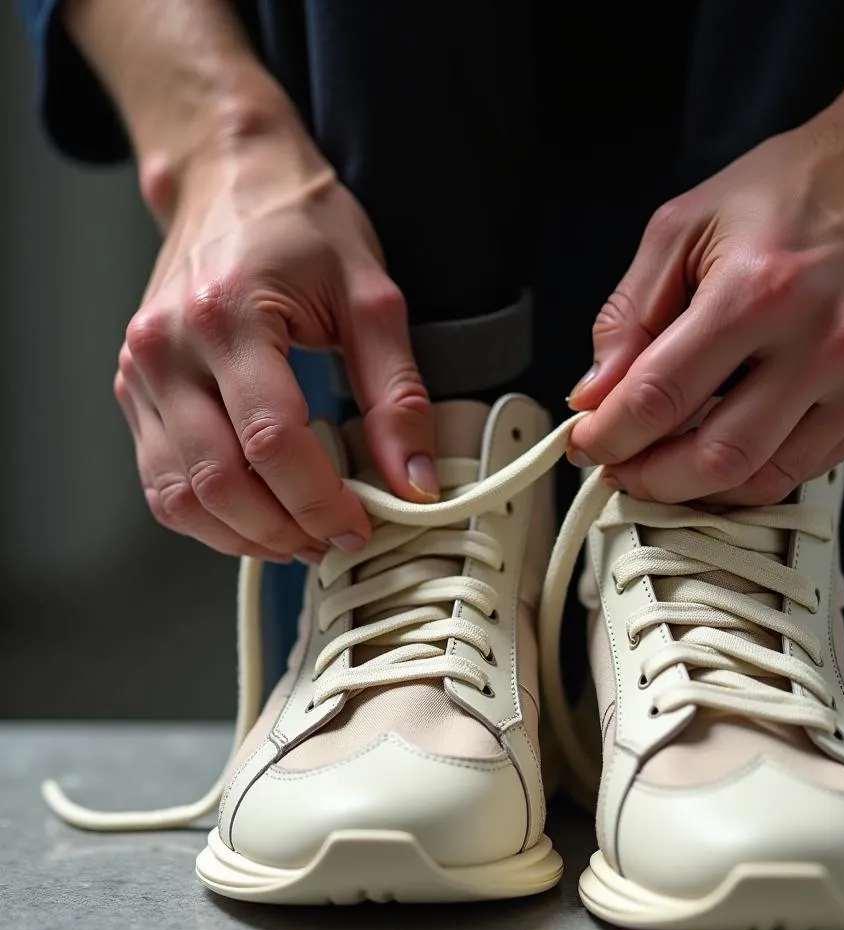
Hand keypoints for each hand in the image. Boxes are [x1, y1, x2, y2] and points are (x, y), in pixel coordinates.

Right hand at [115, 126, 437, 563]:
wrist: (233, 180)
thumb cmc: (300, 225)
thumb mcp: (371, 298)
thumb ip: (397, 395)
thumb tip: (414, 481)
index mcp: (229, 315)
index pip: (274, 441)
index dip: (322, 500)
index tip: (361, 524)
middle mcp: (169, 348)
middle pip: (220, 481)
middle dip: (286, 529)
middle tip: (335, 540)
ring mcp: (142, 372)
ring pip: (180, 496)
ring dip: (244, 536)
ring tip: (299, 538)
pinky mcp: (136, 390)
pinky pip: (160, 481)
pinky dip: (208, 517)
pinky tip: (255, 518)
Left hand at [567, 93, 843, 504]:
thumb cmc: (795, 188)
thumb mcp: (685, 226)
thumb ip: (629, 316)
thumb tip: (593, 397)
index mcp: (758, 290)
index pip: (659, 398)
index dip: (608, 436)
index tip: (586, 444)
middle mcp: (825, 341)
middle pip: (714, 459)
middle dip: (651, 479)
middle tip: (623, 468)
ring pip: (765, 479)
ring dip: (703, 485)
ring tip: (671, 460)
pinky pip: (812, 465)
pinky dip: (760, 467)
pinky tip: (735, 436)